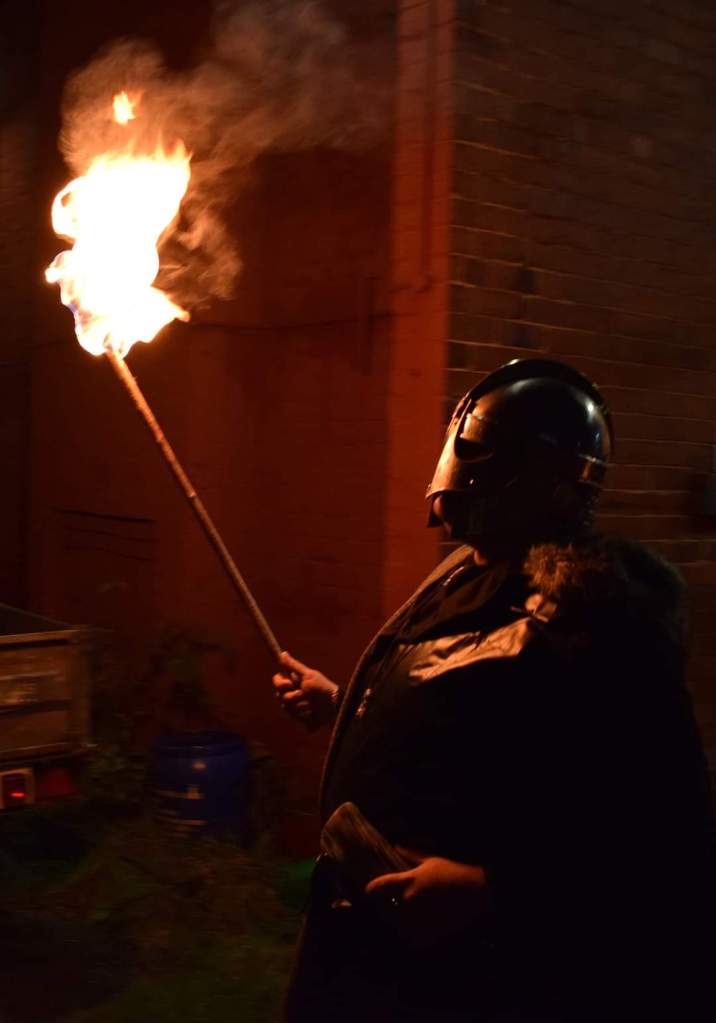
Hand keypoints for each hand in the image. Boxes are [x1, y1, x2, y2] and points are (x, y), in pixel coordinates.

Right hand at [272, 651, 339, 731]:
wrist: (335, 705)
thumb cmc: (322, 687)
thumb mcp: (308, 675)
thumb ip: (294, 666)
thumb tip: (283, 653)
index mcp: (293, 683)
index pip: (277, 681)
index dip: (280, 683)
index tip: (289, 684)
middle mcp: (292, 694)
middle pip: (280, 696)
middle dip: (293, 695)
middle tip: (304, 694)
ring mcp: (295, 707)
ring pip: (286, 707)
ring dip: (300, 704)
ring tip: (312, 703)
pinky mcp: (300, 718)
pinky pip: (294, 717)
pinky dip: (303, 714)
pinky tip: (312, 713)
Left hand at [365, 849, 490, 947]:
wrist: (475, 891)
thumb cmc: (452, 872)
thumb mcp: (431, 860)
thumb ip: (411, 854)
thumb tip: (396, 846)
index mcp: (408, 882)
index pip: (380, 886)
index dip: (371, 889)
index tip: (367, 891)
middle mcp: (409, 901)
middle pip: (386, 908)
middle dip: (386, 907)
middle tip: (388, 906)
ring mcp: (418, 919)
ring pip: (398, 926)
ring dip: (398, 923)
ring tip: (400, 922)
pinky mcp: (429, 933)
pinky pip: (412, 941)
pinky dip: (411, 939)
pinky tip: (413, 936)